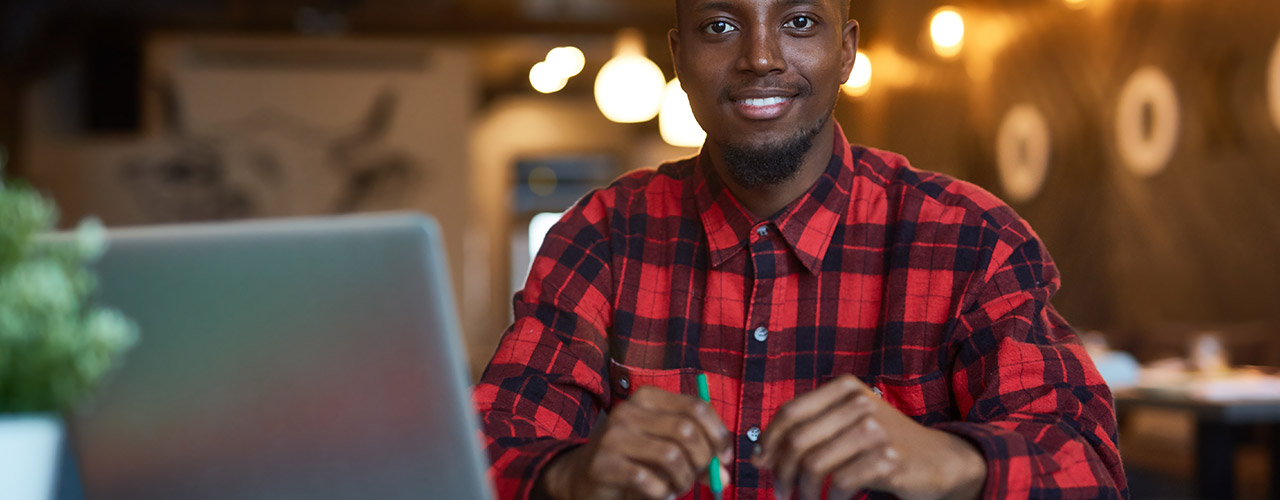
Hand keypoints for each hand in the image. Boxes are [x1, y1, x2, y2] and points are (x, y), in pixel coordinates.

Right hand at [538, 386, 732, 499]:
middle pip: (687, 431)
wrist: (582, 476)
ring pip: (671, 456)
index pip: (697, 407)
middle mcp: (629, 410)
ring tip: (678, 487)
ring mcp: (614, 436)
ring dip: (684, 479)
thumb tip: (725, 473)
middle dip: (704, 460)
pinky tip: (659, 494)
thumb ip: (697, 451)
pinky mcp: (603, 464)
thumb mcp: (664, 445)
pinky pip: (648, 480)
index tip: (724, 458)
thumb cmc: (632, 459)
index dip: (718, 435)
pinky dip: (662, 493)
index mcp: (648, 397)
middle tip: (702, 477)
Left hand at [751, 375, 985, 499]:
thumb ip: (809, 432)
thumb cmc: (884, 444)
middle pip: (797, 440)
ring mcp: (875, 430)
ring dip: (802, 491)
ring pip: (814, 464)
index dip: (769, 441)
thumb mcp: (847, 425)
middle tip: (780, 492)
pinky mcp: (888, 460)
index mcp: (845, 388)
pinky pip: (840, 484)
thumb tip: (760, 457)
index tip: (760, 464)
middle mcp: (860, 403)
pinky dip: (831, 499)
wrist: (941, 460)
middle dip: (781, 471)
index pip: (790, 412)